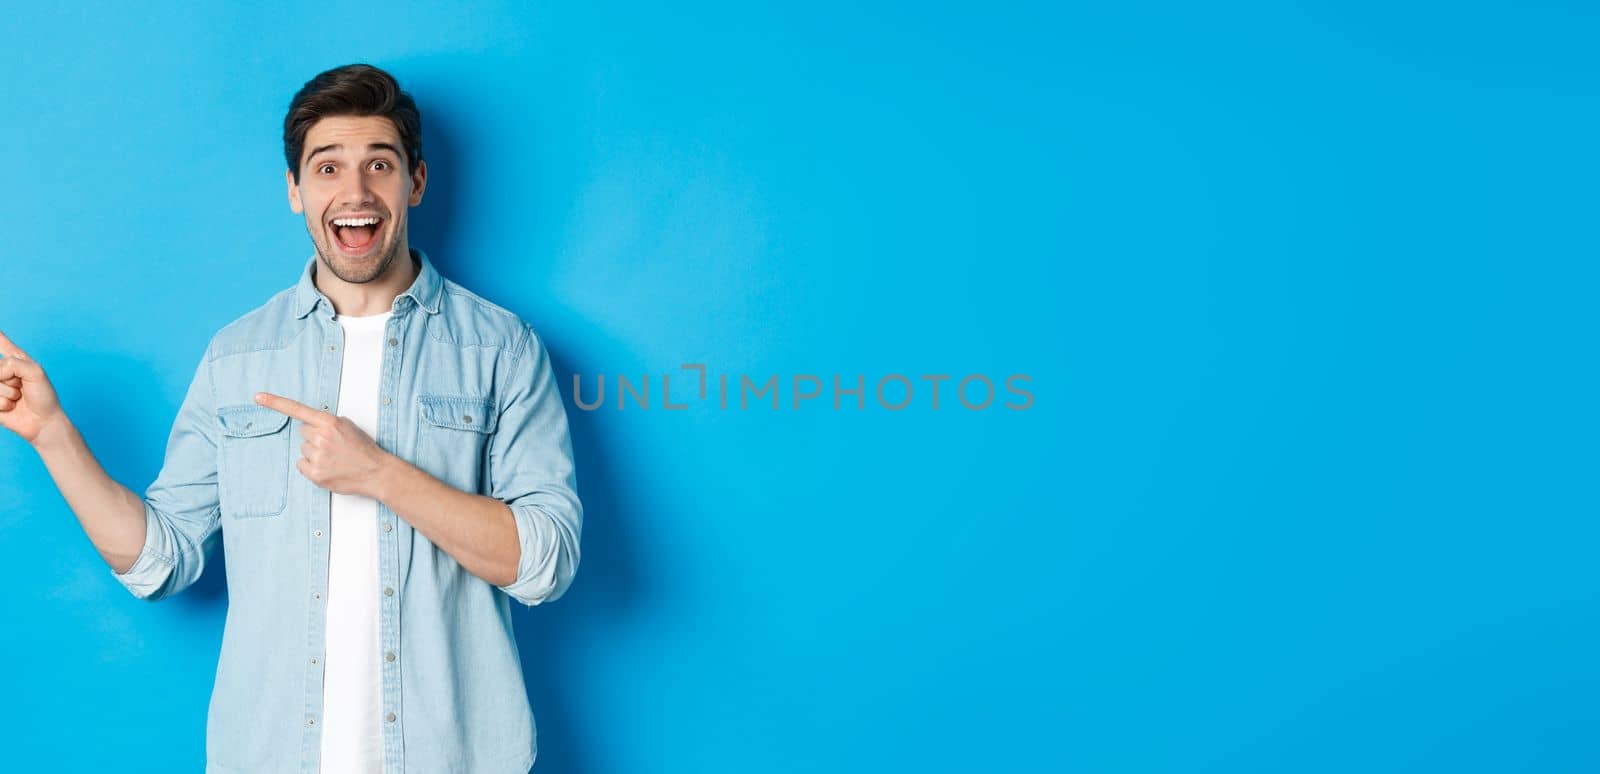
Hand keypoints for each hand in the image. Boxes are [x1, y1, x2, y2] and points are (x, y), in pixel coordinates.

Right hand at [0, 330, 65, 446]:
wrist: (43, 422)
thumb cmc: (44, 396)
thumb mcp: (35, 372)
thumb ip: (13, 364)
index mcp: (14, 359)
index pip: (0, 342)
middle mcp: (2, 371)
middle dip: (9, 377)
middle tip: (21, 386)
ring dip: (9, 393)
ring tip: (18, 397)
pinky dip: (4, 404)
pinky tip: (12, 407)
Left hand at [254, 391, 391, 498]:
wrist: (376, 472)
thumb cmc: (364, 449)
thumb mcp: (348, 426)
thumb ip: (327, 423)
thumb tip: (311, 425)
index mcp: (329, 422)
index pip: (297, 409)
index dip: (275, 403)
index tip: (258, 397)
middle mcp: (321, 437)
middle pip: (303, 433)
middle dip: (314, 437)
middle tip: (333, 445)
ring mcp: (317, 456)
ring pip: (303, 449)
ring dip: (315, 453)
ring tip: (334, 458)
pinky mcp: (315, 474)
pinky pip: (301, 464)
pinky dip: (312, 466)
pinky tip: (328, 467)